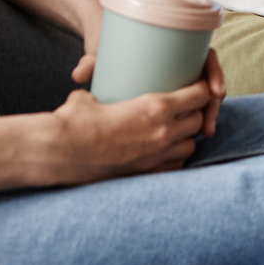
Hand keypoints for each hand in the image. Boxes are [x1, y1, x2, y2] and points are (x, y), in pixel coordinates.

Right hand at [36, 56, 224, 184]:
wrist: (60, 154)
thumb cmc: (74, 121)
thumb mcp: (91, 98)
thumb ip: (100, 95)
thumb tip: (89, 96)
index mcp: (155, 106)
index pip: (199, 95)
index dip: (202, 90)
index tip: (197, 88)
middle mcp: (163, 132)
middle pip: (198, 121)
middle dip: (195, 115)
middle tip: (184, 111)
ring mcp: (157, 157)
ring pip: (190, 146)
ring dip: (186, 139)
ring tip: (174, 134)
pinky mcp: (146, 176)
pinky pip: (173, 168)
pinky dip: (172, 160)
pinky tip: (161, 155)